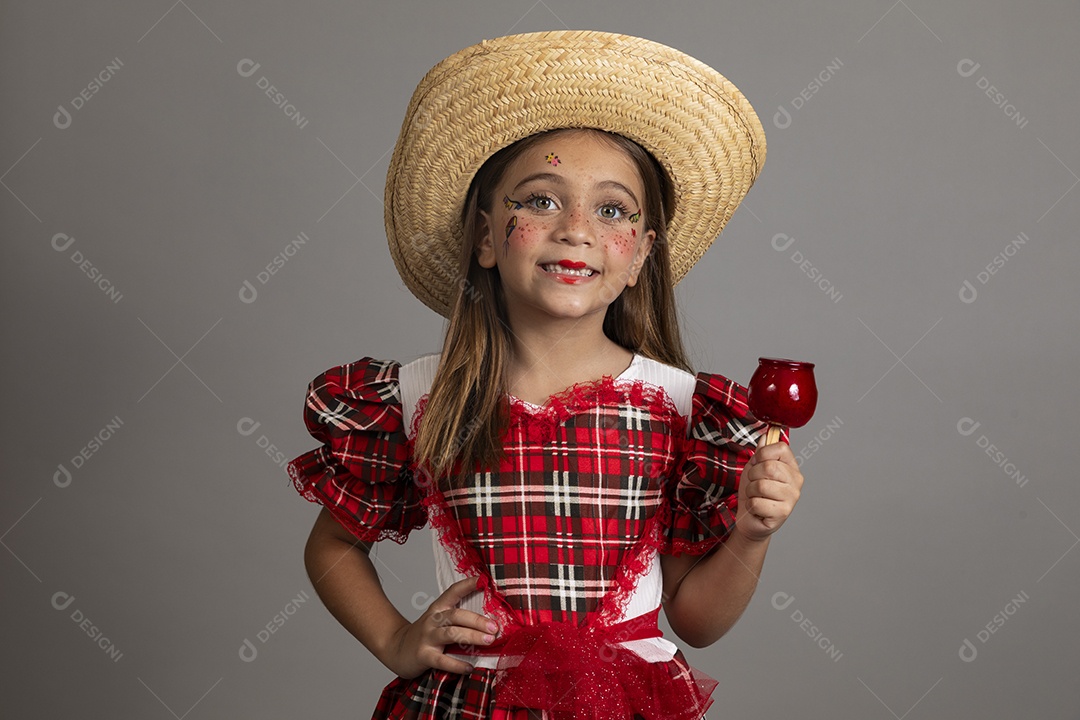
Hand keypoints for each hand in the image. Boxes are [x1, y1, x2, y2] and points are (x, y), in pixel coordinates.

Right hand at [385, 576, 499, 678]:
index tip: (484, 580)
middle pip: (456, 615)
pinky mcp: (423, 655)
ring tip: (488, 641)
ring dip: (472, 636)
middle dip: (477, 620)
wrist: (396, 648)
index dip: (468, 584)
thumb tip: (491, 620)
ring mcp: (427, 637)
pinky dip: (457, 664)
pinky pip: (442, 660)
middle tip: (494, 627)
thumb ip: (458, 618)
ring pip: (451, 634)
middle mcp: (433, 620)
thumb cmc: (425, 635)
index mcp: (438, 608)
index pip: (453, 591)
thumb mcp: (438, 620)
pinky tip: (469, 667)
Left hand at [734, 441, 802, 542]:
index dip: (762, 454)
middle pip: (768, 466)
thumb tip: (767, 435)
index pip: (780, 447)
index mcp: (791, 467)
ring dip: (750, 491)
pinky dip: (751, 505)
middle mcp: (796, 481)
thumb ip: (762, 451)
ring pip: (760, 485)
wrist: (750, 518)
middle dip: (753, 475)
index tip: (758, 463)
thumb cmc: (754, 492)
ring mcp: (792, 497)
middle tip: (755, 483)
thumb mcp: (755, 467)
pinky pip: (757, 502)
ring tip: (756, 496)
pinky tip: (757, 508)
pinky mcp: (783, 513)